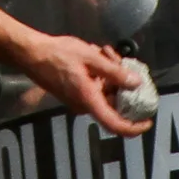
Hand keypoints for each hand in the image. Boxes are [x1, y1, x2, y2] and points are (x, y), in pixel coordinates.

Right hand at [14, 33, 148, 136]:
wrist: (30, 54)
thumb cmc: (58, 55)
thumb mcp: (91, 58)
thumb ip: (115, 72)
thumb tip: (136, 83)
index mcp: (89, 100)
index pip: (115, 124)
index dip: (134, 127)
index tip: (148, 121)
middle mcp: (84, 105)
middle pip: (113, 101)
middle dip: (121, 81)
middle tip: (117, 58)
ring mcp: (78, 100)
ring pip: (105, 91)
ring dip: (110, 73)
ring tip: (103, 51)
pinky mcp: (74, 93)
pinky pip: (95, 87)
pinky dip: (100, 73)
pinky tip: (96, 54)